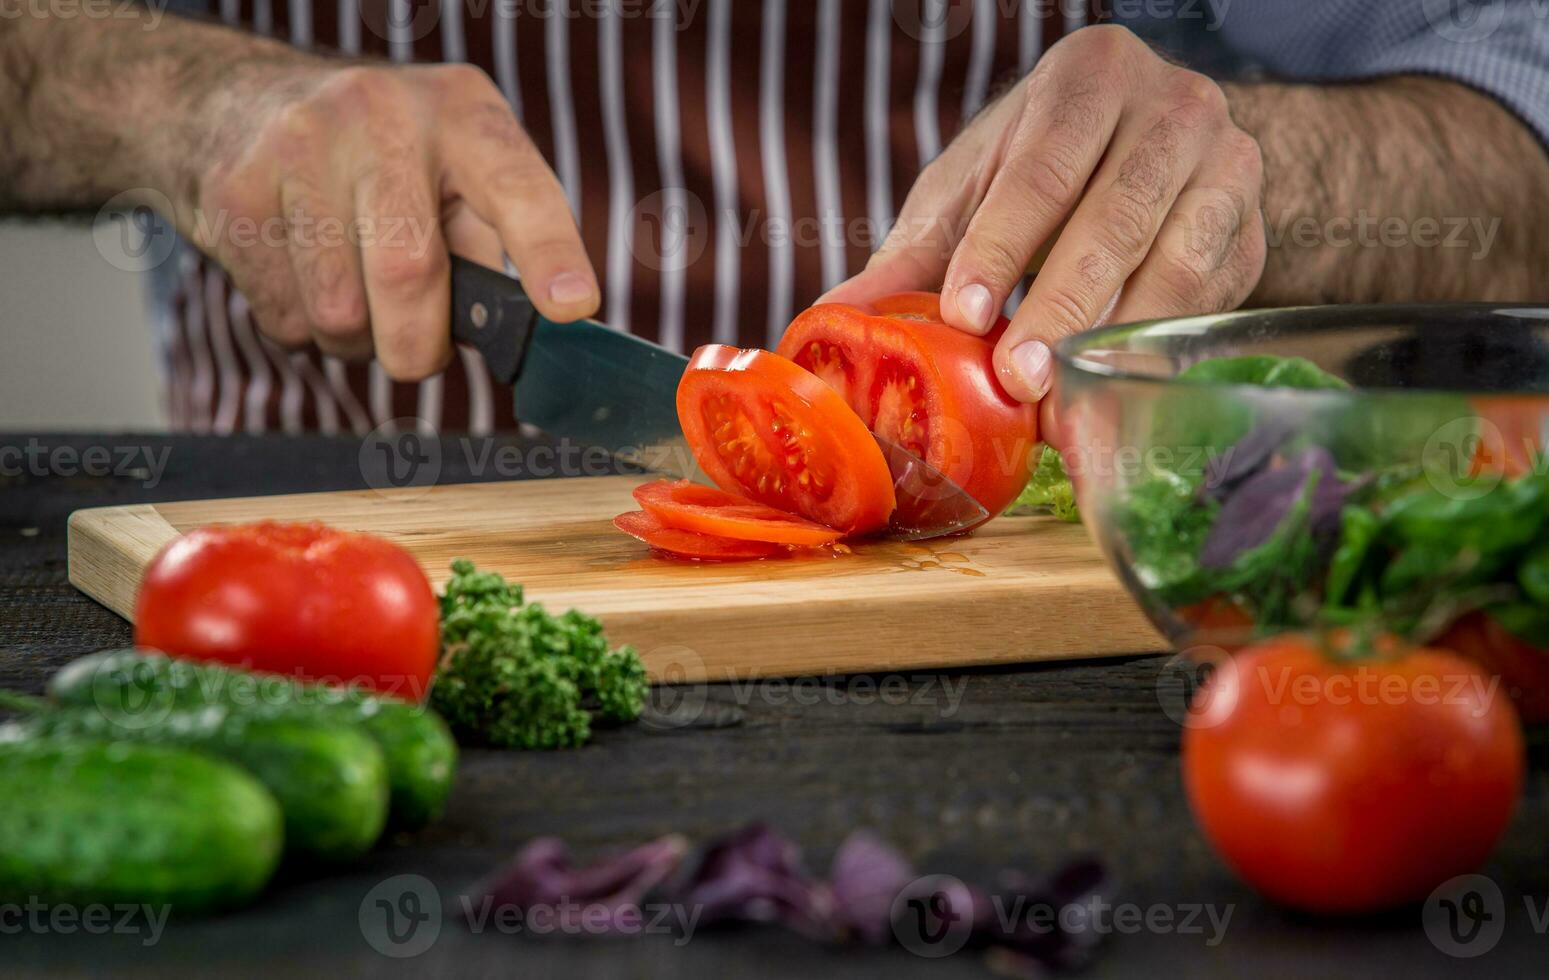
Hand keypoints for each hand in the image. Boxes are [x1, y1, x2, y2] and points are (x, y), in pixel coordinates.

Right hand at [179, 58, 597, 378]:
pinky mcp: (237, 191)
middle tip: (417, 356)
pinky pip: (285, 317)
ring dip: (356, 342)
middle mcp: (384, 117)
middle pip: (410, 272)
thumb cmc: (379, 162)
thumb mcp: (453, 172)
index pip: (519, 188)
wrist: (231, 104)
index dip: (549, 253)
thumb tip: (518, 332)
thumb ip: (488, 246)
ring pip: (340, 312)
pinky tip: (302, 277)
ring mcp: (302, 146)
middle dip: (418, 347)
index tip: (572, 307)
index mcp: (463, 115)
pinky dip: (302, 330)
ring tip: (356, 300)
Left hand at [823, 25, 1265, 405]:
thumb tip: (834, 320)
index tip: (965, 312)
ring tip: (1056, 404)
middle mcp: (1175, 108)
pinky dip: (1154, 353)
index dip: (1003, 244)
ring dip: (1114, 342)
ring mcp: (1228, 167)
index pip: (1045, 168)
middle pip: (1116, 220)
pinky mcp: (1252, 232)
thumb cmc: (1041, 164)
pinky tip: (1108, 393)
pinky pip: (1207, 301)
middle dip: (1061, 308)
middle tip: (1016, 380)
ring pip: (1175, 264)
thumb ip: (912, 253)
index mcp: (1091, 78)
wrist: (1148, 143)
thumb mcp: (972, 189)